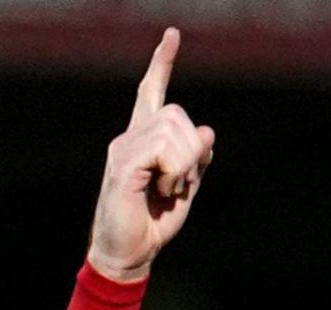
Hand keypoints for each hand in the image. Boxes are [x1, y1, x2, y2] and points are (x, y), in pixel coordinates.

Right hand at [86, 28, 214, 283]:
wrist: (129, 254)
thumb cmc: (153, 223)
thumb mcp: (186, 186)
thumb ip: (197, 158)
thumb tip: (208, 131)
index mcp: (143, 139)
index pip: (151, 93)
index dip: (162, 64)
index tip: (171, 35)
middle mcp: (129, 138)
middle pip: (176, 113)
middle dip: (192, 148)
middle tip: (180, 183)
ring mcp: (123, 150)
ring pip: (173, 130)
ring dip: (185, 164)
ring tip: (170, 189)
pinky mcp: (122, 166)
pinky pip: (162, 150)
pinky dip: (175, 171)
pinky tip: (164, 189)